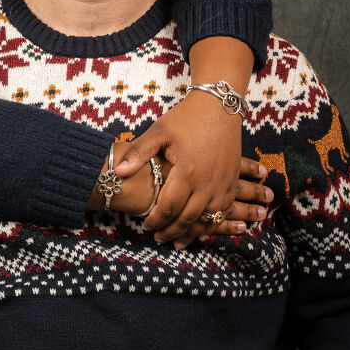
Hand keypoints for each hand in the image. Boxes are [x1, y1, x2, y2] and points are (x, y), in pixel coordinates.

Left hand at [114, 91, 266, 244]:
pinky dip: (213, 224)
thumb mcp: (159, 131)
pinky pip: (223, 210)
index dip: (156, 220)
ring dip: (193, 234)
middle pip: (188, 219)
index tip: (147, 226)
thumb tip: (118, 171)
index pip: (169, 207)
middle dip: (172, 232)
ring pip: (208, 220)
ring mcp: (223, 184)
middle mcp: (207, 183)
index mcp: (187, 172)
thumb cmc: (186, 118)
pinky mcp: (231, 182)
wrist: (220, 107)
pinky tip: (203, 230)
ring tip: (178, 242)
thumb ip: (139, 153)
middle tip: (159, 239)